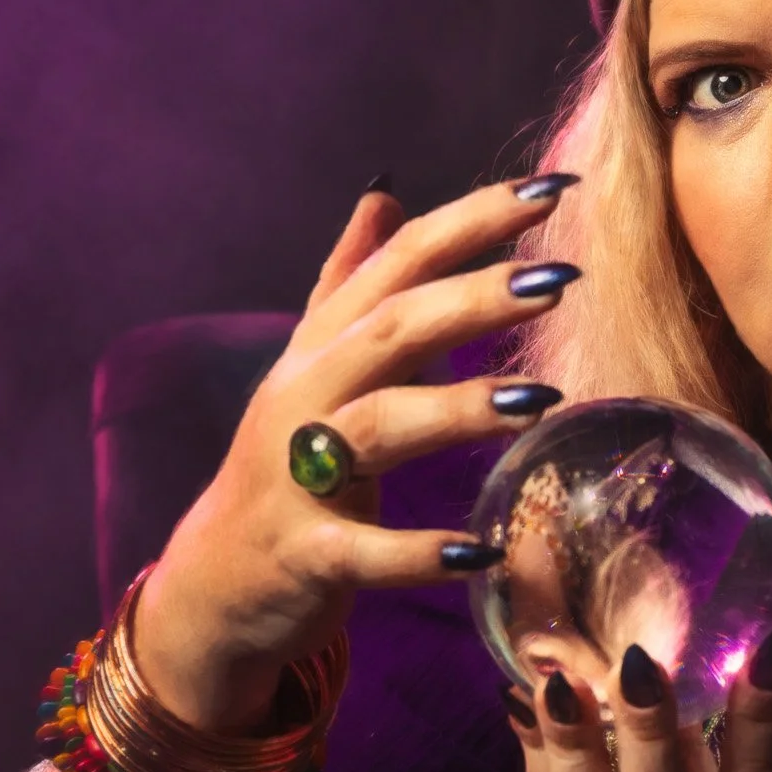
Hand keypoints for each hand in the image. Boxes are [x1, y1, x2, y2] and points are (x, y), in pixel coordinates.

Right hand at [136, 176, 577, 730]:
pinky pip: (362, 551)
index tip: (551, 188)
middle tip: (558, 279)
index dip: (471, 221)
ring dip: (457, 409)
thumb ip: (353, 281)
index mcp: (322, 345)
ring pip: (378, 426)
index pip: (399, 262)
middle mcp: (306, 396)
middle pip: (391, 330)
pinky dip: (417, 553)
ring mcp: (298, 475)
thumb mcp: (315, 365)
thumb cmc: (286, 464)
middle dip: (472, 298)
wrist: (213, 582)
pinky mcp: (304, 555)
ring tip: (538, 400)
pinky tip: (479, 553)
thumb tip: (386, 193)